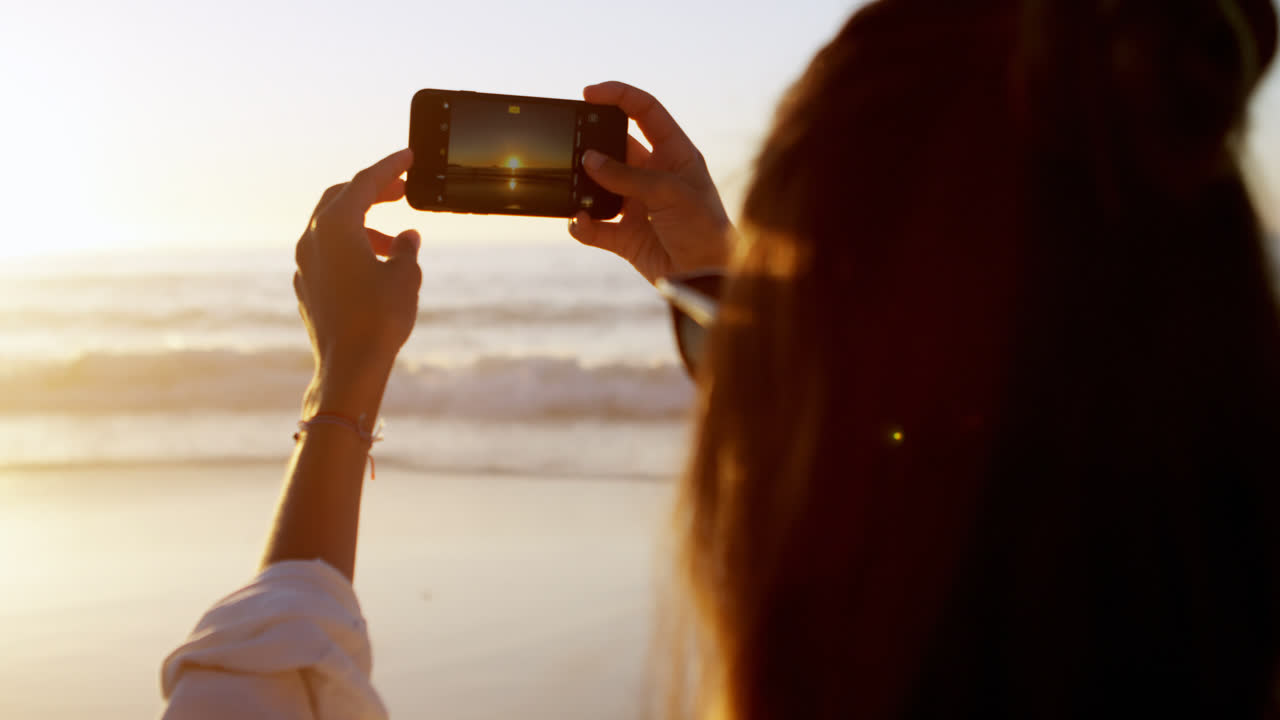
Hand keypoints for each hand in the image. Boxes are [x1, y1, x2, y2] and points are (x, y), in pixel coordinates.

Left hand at [293, 148, 421, 416]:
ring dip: (363, 224)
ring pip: (331, 227)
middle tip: (400, 191)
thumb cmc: (379, 318)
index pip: (364, 182)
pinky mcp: (306, 287)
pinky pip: (326, 253)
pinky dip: (349, 247)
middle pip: (340, 198)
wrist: (349, 367)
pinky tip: (372, 265)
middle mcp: (312, 239)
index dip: (390, 167)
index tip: (408, 157)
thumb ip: (406, 248)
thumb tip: (407, 237)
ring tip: (394, 241)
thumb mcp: (405, 276)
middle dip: (372, 191)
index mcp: (335, 226)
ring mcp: (304, 264)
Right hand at [567, 81, 731, 282]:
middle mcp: (654, 175)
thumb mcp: (669, 192)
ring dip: (582, 186)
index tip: (588, 94)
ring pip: (599, 186)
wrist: (708, 277)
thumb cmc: (703, 228)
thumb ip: (628, 175)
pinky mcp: (626, 236)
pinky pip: (595, 226)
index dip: (618, 96)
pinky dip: (582, 224)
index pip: (645, 112)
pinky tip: (578, 221)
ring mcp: (638, 205)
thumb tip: (589, 160)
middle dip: (591, 145)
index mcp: (674, 154)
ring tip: (570, 185)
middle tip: (571, 145)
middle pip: (615, 147)